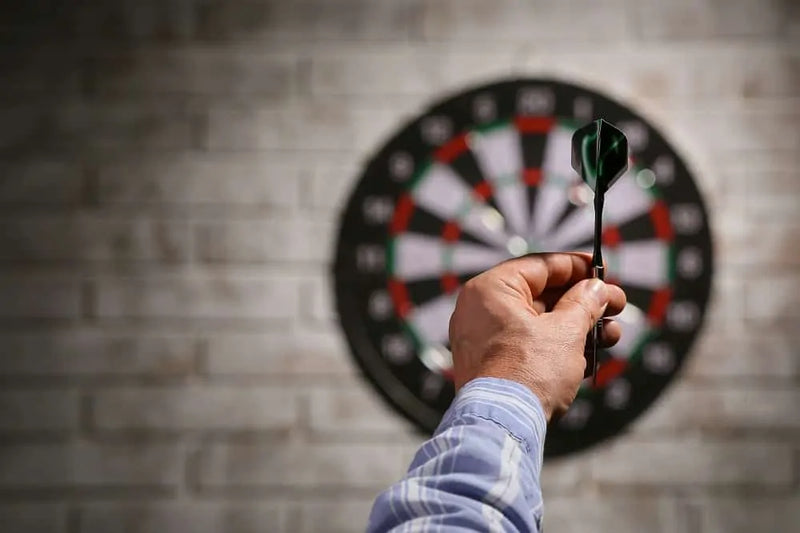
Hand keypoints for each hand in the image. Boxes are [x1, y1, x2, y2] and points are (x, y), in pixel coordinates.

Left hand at [448, 253, 626, 420]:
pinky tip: (592, 354)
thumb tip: (597, 289)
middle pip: (542, 295)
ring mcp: (484, 339)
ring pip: (539, 323)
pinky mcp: (492, 365)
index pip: (540, 266)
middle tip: (616, 305)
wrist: (502, 426)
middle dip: (584, 303)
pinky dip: (558, 347)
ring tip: (612, 334)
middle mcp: (480, 310)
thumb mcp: (566, 331)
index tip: (602, 270)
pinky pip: (529, 345)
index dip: (576, 267)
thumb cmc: (528, 373)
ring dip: (578, 327)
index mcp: (490, 290)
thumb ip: (584, 303)